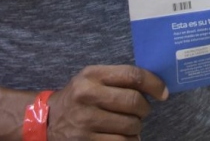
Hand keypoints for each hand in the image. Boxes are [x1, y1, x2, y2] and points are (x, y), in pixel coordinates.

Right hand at [47, 65, 167, 139]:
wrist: (46, 119)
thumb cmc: (79, 96)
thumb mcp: (93, 78)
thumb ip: (119, 78)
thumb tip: (156, 86)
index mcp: (92, 75)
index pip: (133, 75)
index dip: (154, 84)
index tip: (163, 93)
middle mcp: (87, 95)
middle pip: (134, 102)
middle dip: (145, 109)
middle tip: (142, 111)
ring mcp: (85, 120)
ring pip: (131, 125)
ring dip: (136, 127)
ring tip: (129, 124)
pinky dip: (128, 140)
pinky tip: (123, 135)